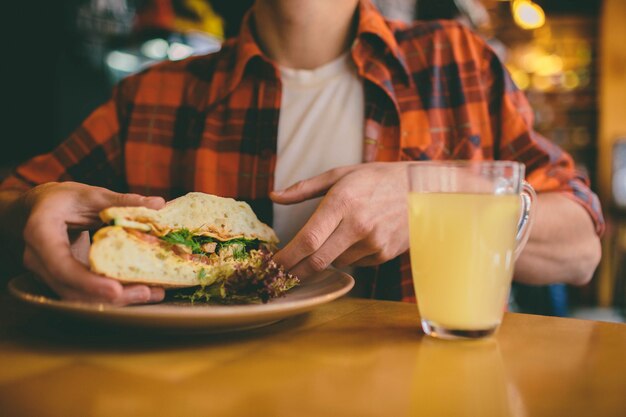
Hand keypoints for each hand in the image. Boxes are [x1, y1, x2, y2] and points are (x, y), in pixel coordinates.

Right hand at [21, 182, 165, 304]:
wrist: (42, 207)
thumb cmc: (65, 199)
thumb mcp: (93, 194)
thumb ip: (123, 201)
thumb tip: (159, 204)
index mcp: (41, 231)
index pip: (60, 264)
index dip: (87, 281)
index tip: (115, 289)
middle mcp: (39, 258)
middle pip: (71, 288)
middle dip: (109, 296)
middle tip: (145, 292)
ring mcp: (48, 273)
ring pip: (78, 297)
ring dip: (115, 300)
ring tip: (150, 293)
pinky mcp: (62, 280)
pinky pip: (85, 294)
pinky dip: (112, 296)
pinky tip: (140, 291)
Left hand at [271, 162, 409, 276]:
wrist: (423, 188)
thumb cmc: (377, 178)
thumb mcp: (340, 174)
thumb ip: (303, 188)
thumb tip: (274, 196)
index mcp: (343, 202)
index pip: (308, 239)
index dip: (286, 257)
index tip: (271, 264)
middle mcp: (358, 225)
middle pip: (317, 261)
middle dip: (295, 271)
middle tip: (281, 274)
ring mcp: (374, 243)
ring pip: (335, 263)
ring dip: (324, 258)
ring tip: (334, 237)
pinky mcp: (384, 255)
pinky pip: (355, 263)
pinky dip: (347, 256)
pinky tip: (357, 238)